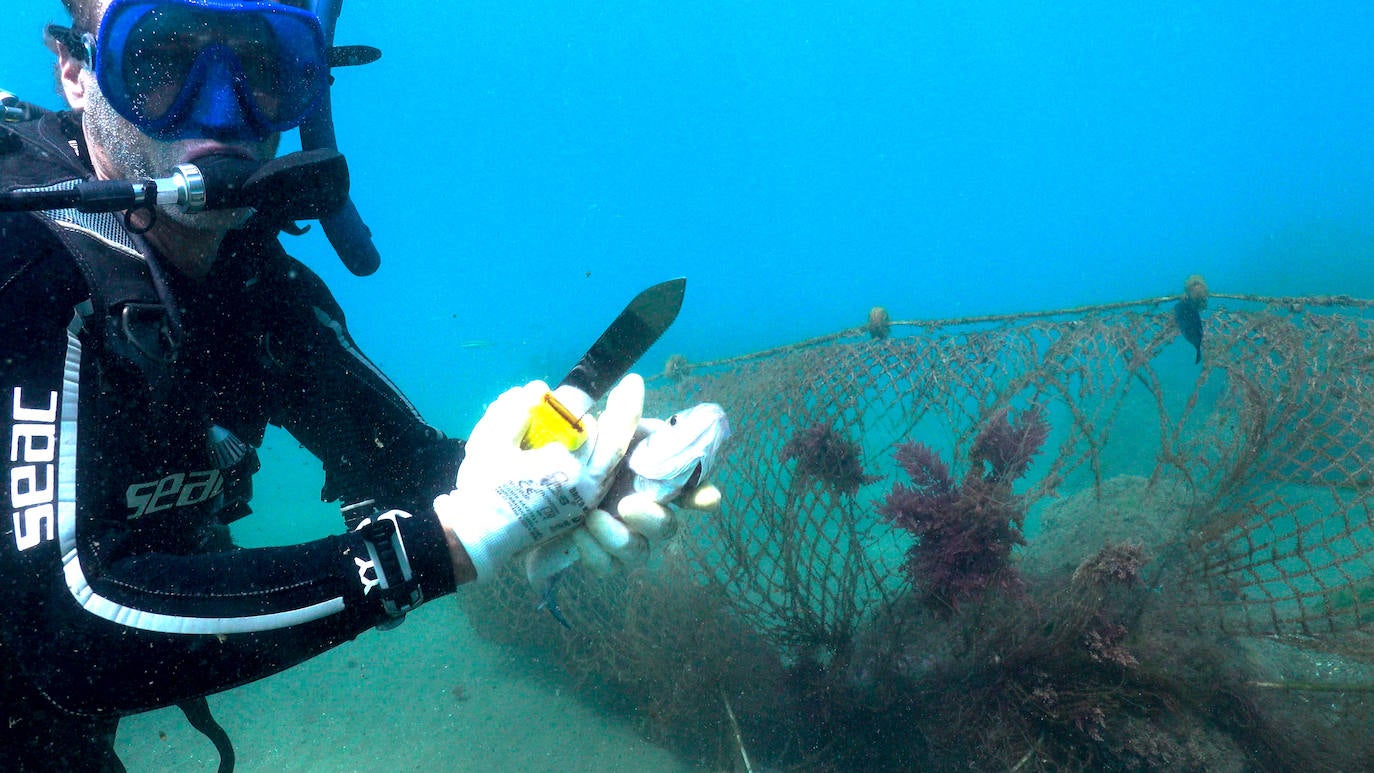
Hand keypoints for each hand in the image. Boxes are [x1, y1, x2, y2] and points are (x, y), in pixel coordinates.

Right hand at [435, 375, 643, 581]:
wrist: (476, 540)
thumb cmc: (483, 491)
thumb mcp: (490, 443)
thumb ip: (514, 411)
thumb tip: (537, 391)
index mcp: (570, 471)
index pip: (607, 430)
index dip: (623, 405)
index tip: (633, 382)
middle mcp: (586, 490)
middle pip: (612, 446)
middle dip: (609, 421)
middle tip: (611, 395)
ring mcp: (583, 504)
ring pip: (605, 463)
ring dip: (602, 440)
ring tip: (589, 420)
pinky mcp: (575, 512)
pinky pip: (595, 477)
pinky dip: (591, 457)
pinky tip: (574, 445)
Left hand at [526, 401, 728, 581]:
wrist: (543, 490)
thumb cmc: (583, 458)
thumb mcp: (601, 435)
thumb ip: (622, 417)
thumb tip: (633, 384)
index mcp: (654, 483)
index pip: (692, 491)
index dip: (704, 496)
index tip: (706, 497)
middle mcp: (648, 514)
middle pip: (668, 527)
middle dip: (653, 519)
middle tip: (629, 504)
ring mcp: (628, 540)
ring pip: (639, 552)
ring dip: (618, 537)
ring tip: (592, 518)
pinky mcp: (602, 559)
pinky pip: (608, 566)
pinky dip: (594, 551)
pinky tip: (577, 532)